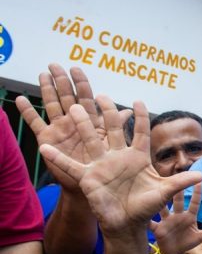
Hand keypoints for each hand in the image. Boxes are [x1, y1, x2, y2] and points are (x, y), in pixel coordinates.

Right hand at [15, 63, 122, 191]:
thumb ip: (118, 127)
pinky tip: (21, 99)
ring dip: (47, 90)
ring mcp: (61, 129)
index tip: (75, 69)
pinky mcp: (48, 139)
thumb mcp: (114, 146)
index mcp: (92, 121)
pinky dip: (28, 112)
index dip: (81, 84)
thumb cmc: (110, 169)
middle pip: (67, 97)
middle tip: (55, 65)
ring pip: (52, 105)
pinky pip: (36, 124)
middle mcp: (75, 121)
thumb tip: (128, 110)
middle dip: (62, 81)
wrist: (96, 189)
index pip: (86, 98)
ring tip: (42, 75)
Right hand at [37, 97, 201, 236]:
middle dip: (106, 113)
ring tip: (74, 108)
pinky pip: (71, 165)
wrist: (127, 224)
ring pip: (91, 141)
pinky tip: (44, 145)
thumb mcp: (164, 192)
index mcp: (138, 157)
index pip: (140, 132)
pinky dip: (58, 158)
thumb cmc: (146, 207)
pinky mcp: (89, 177)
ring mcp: (102, 165)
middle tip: (100, 96)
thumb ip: (180, 182)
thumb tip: (201, 174)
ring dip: (82, 125)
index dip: (140, 118)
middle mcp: (119, 157)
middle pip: (112, 130)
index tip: (139, 101)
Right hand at [149, 183, 201, 253]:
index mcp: (189, 217)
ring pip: (163, 209)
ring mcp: (166, 221)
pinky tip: (141, 212)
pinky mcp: (158, 228)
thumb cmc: (187, 242)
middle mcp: (177, 215)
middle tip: (177, 178)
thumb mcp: (198, 239)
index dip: (197, 193)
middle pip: (178, 202)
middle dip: (178, 191)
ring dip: (160, 202)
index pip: (194, 203)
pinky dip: (146, 219)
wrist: (173, 252)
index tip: (199, 181)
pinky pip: (151, 223)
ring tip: (156, 191)